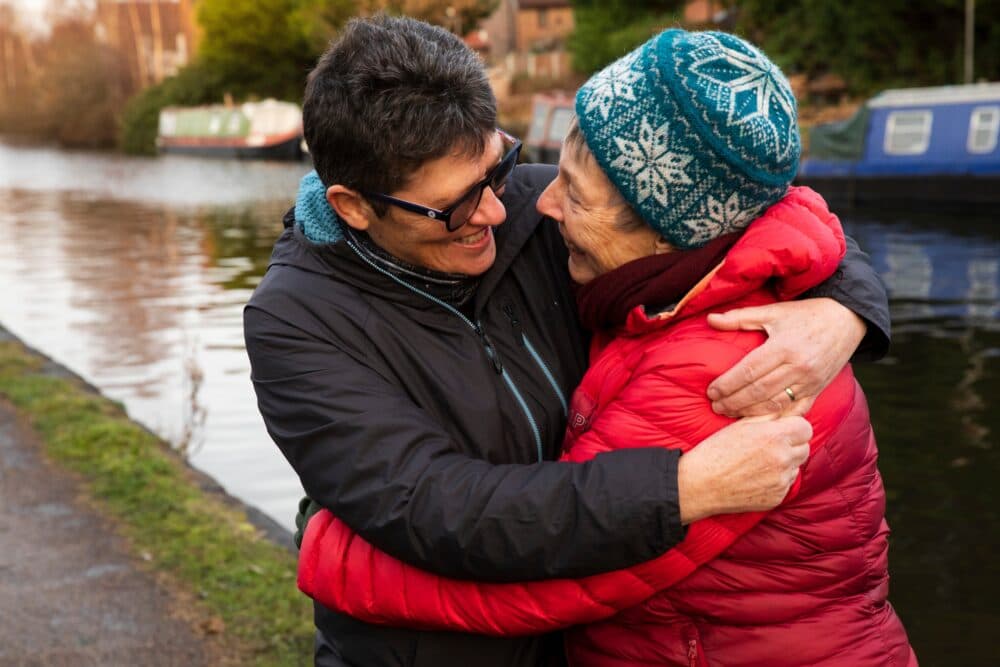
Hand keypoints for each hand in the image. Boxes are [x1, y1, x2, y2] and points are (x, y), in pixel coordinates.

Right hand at [677, 415, 811, 523]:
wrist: (700, 485)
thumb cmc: (716, 451)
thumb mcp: (741, 425)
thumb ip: (769, 413)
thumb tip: (789, 406)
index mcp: (774, 437)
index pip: (805, 427)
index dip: (794, 427)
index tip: (782, 429)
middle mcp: (783, 459)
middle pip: (804, 447)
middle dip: (792, 444)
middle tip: (770, 445)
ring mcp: (781, 481)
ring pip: (796, 466)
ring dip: (785, 463)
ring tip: (759, 462)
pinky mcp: (777, 497)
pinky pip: (785, 484)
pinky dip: (776, 480)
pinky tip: (756, 476)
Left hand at [705, 298, 865, 416]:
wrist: (847, 320)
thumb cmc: (806, 314)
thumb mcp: (773, 311)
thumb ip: (740, 317)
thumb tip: (710, 319)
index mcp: (784, 346)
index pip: (749, 371)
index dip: (727, 384)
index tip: (711, 391)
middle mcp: (798, 367)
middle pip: (759, 391)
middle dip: (733, 402)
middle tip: (715, 406)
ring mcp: (810, 382)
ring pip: (775, 405)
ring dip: (749, 413)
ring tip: (729, 414)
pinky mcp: (818, 391)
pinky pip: (795, 412)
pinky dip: (776, 419)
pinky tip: (758, 423)